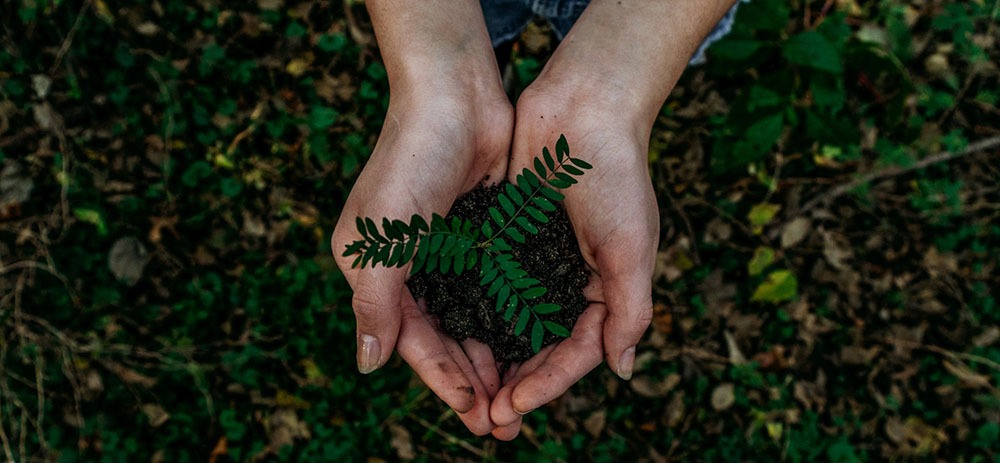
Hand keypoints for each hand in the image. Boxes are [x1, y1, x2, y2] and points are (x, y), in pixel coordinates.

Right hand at [331, 87, 512, 434]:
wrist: (455, 95)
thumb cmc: (410, 161)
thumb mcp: (381, 239)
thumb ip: (375, 304)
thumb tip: (368, 366)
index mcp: (377, 271)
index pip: (412, 340)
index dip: (442, 379)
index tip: (475, 413)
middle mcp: (412, 267)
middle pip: (445, 338)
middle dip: (473, 381)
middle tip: (504, 422)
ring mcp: (449, 252)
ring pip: (474, 320)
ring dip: (495, 357)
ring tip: (521, 396)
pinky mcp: (483, 235)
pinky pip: (497, 289)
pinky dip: (512, 318)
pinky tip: (534, 345)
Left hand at [488, 83, 657, 439]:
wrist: (583, 107)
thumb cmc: (616, 176)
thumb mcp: (631, 247)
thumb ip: (629, 310)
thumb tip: (622, 371)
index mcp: (605, 290)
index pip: (576, 352)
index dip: (547, 384)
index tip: (514, 406)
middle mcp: (569, 282)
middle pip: (540, 348)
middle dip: (516, 384)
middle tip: (486, 419)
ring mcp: (536, 261)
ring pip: (510, 324)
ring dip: (491, 359)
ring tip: (466, 392)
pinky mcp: (507, 238)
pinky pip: (489, 285)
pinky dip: (474, 313)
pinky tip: (451, 336)